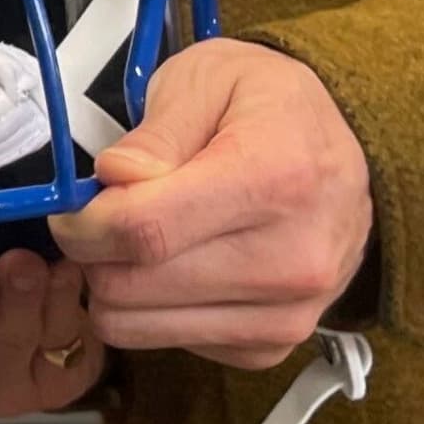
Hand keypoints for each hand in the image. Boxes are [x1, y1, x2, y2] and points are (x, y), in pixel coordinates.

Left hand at [52, 39, 371, 367]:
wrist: (353, 155)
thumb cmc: (274, 109)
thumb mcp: (212, 77)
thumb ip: (156, 130)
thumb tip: (113, 179)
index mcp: (275, 179)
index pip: (144, 231)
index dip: (83, 223)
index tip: (70, 208)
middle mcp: (291, 259)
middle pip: (132, 287)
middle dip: (93, 251)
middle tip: (104, 216)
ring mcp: (287, 313)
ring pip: (138, 327)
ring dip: (118, 284)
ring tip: (142, 237)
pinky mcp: (273, 346)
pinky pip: (170, 344)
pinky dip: (156, 308)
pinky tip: (182, 262)